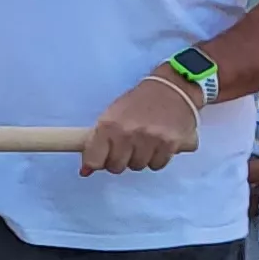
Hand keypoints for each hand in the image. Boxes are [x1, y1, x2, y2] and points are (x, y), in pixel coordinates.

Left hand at [83, 73, 200, 174]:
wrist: (173, 88)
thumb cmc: (138, 101)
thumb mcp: (112, 114)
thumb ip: (97, 141)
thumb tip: (85, 171)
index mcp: (109, 125)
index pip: (94, 160)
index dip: (96, 162)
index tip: (101, 158)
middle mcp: (128, 134)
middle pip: (116, 167)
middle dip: (118, 160)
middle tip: (125, 146)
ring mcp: (150, 140)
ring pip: (137, 166)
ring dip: (138, 158)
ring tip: (143, 141)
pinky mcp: (170, 145)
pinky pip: (157, 165)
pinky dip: (156, 158)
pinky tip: (157, 143)